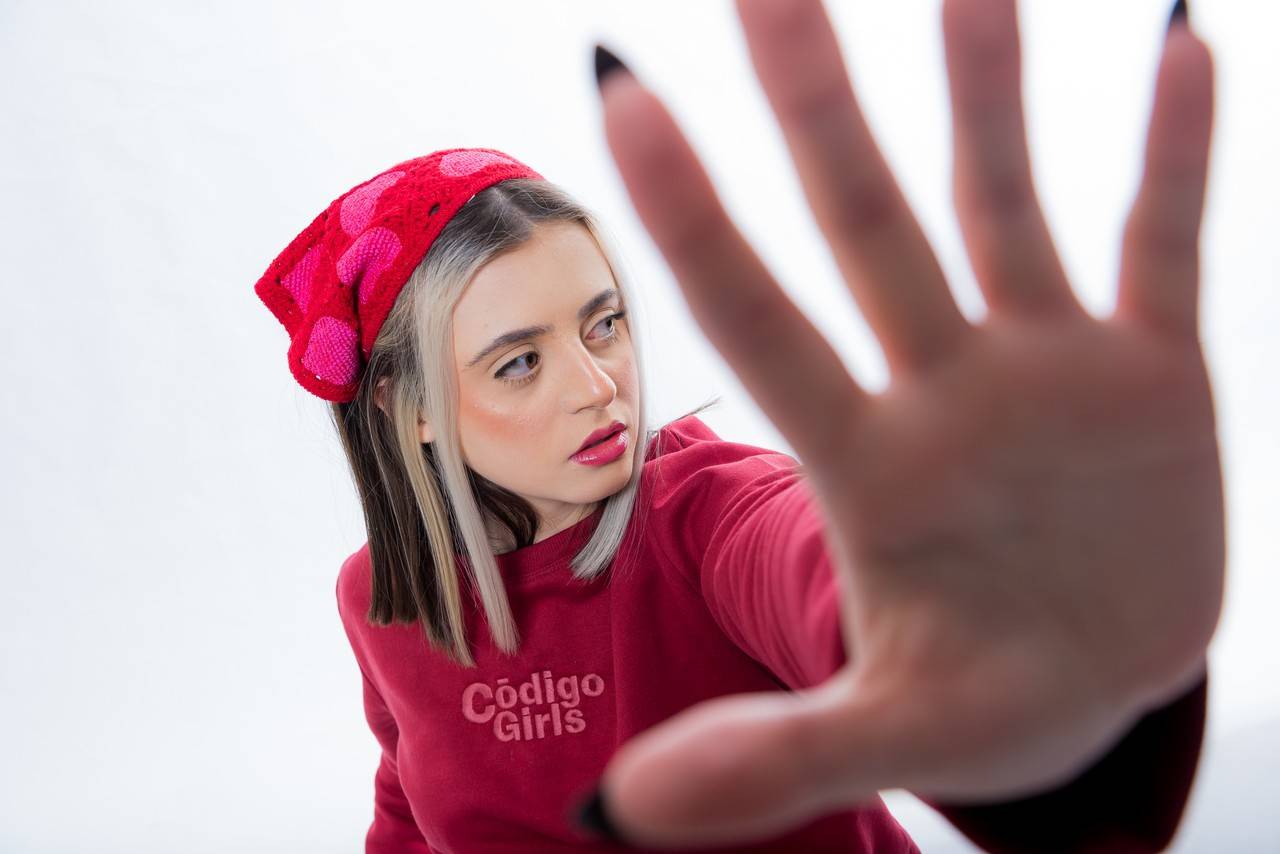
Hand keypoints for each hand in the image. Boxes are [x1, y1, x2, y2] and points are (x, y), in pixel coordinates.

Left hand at [589, 0, 1221, 847]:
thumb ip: (772, 753)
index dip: (695, 215)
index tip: (619, 95)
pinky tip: (1181, 47)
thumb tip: (618, 810)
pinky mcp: (1149, 376)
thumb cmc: (979, 700)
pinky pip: (1158, 246)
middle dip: (817, 105)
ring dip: (987, 89)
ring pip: (1003, 202)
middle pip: (866, 223)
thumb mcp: (889, 728)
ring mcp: (1045, 372)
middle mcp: (944, 389)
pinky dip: (1172, 158)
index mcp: (871, 466)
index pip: (758, 317)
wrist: (1093, 691)